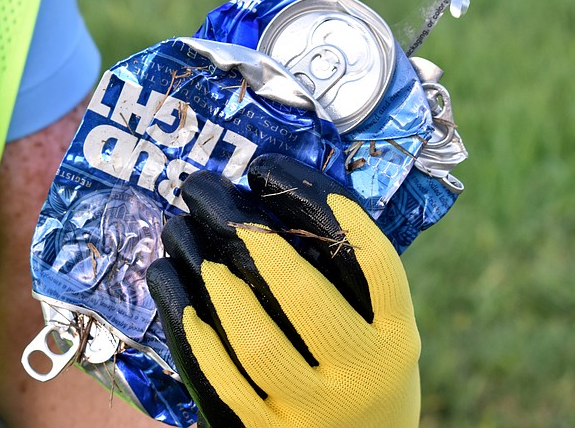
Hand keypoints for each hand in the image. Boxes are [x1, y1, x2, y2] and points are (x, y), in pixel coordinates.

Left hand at [146, 154, 420, 426]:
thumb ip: (349, 282)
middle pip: (303, 293)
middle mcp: (361, 374)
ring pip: (255, 340)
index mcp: (398, 338)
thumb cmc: (365, 376)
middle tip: (209, 195)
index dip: (319, 204)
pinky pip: (222, 380)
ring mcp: (313, 410)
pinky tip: (176, 293)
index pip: (368, 259)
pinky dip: (196, 333)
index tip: (270, 169)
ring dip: (213, 281)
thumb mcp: (380, 331)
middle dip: (249, 235)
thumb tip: (279, 201)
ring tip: (184, 238)